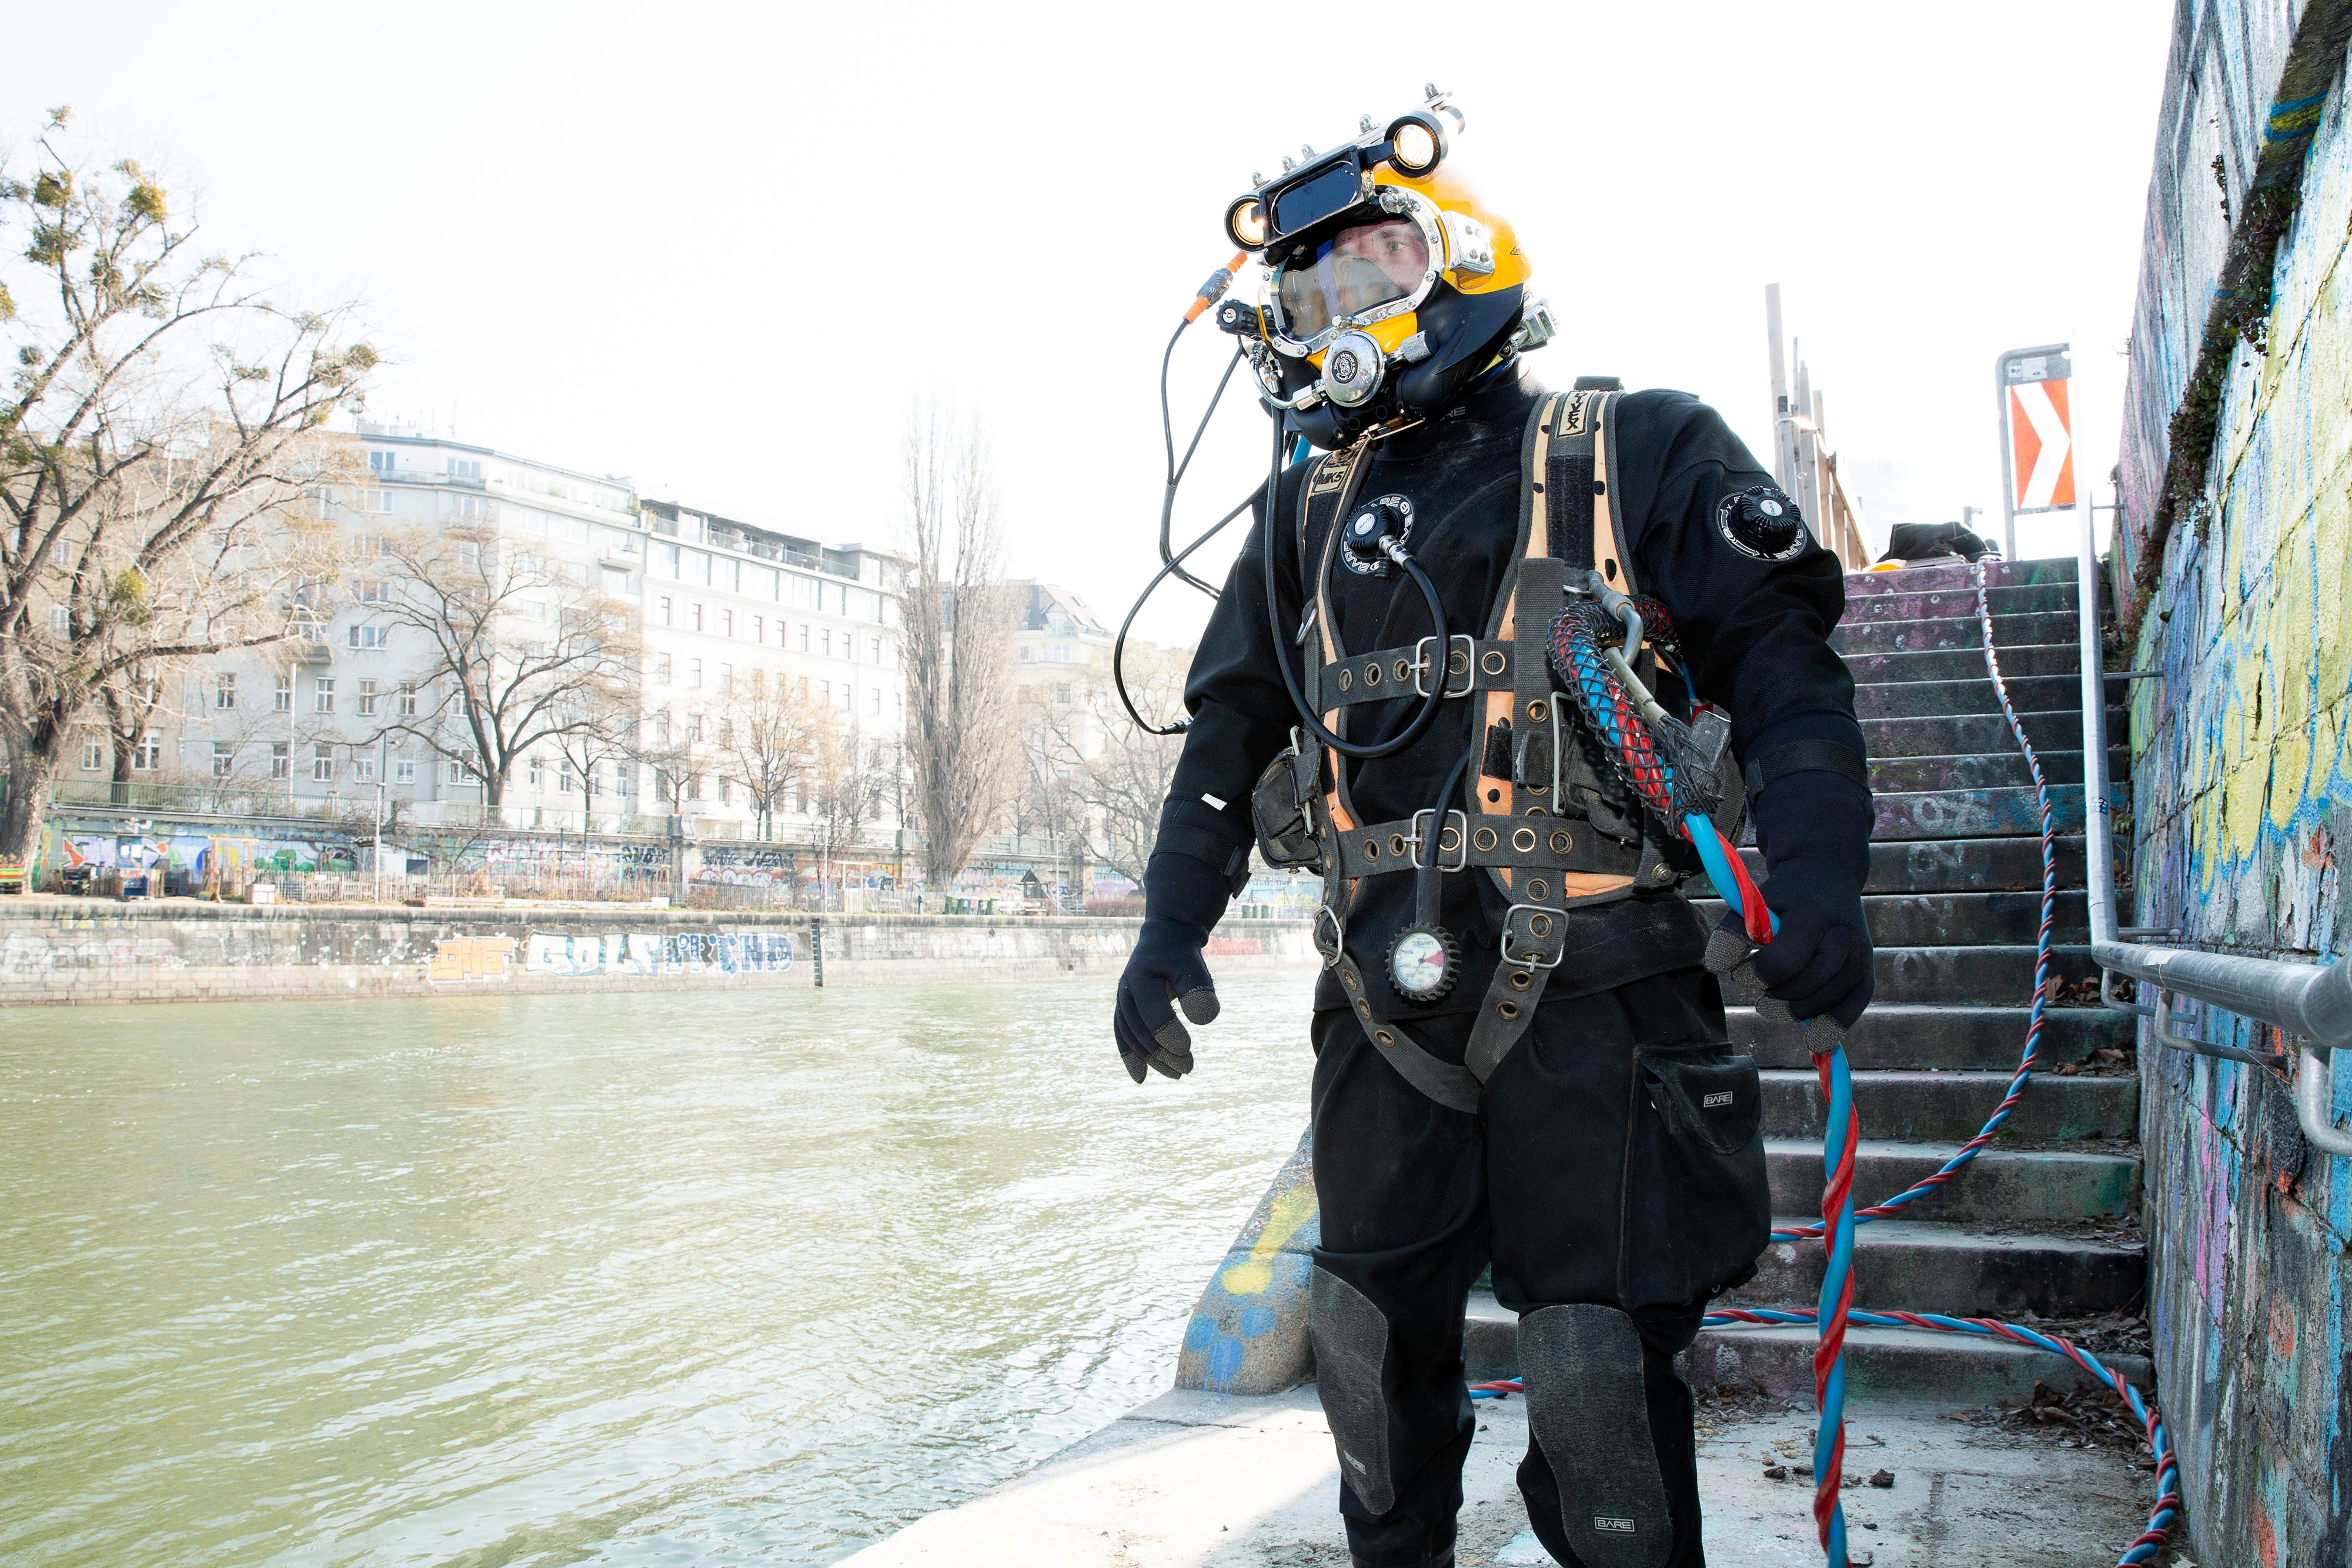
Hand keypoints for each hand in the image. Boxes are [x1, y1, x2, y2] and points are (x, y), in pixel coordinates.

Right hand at [1114, 921, 1219, 1081]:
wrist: (1165, 939)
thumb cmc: (1182, 955)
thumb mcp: (1193, 966)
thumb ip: (1197, 990)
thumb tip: (1203, 1020)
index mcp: (1140, 975)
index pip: (1151, 1010)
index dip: (1167, 1031)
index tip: (1187, 1049)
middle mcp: (1125, 988)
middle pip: (1139, 1028)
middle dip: (1162, 1051)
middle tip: (1188, 1068)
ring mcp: (1122, 1000)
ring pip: (1131, 1035)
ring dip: (1151, 1059)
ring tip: (1177, 1075)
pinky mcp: (1125, 1010)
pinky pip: (1124, 1035)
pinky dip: (1132, 1056)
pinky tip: (1142, 1078)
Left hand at [1718, 855, 1872, 1026]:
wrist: (1827, 874)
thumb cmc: (1783, 896)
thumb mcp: (1753, 902)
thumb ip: (1732, 932)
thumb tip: (1718, 967)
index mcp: (1812, 915)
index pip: (1784, 962)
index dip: (1756, 975)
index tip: (1740, 973)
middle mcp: (1842, 936)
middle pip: (1805, 986)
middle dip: (1775, 995)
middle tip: (1759, 991)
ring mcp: (1860, 956)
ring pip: (1825, 1002)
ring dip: (1795, 1011)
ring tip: (1776, 1001)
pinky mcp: (1866, 973)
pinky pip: (1851, 1009)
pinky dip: (1831, 1026)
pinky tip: (1814, 1039)